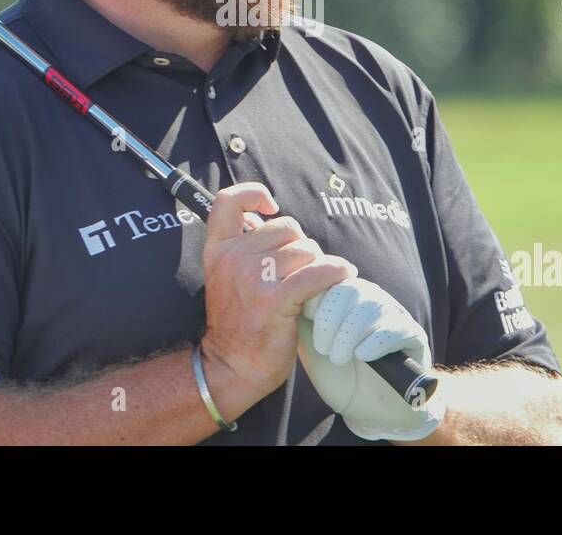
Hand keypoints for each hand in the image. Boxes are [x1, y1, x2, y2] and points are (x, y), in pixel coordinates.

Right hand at [200, 183, 357, 413]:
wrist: (230, 367)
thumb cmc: (237, 324)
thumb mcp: (227, 277)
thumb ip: (244, 247)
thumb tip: (269, 219)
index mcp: (218, 250)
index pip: (228, 201)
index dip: (252, 194)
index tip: (270, 205)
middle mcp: (233, 258)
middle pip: (286, 227)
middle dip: (301, 245)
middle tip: (301, 270)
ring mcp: (254, 278)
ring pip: (305, 249)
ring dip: (318, 263)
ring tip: (316, 282)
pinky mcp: (276, 299)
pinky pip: (318, 272)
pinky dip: (337, 271)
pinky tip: (343, 275)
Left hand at [297, 278, 445, 441]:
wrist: (366, 408)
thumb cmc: (337, 375)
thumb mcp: (311, 345)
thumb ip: (301, 319)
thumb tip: (286, 293)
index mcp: (347, 297)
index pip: (331, 279)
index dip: (317, 299)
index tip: (307, 322)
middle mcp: (372, 299)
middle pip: (351, 290)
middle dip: (331, 319)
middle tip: (323, 348)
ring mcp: (395, 315)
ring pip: (373, 307)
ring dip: (350, 334)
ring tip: (338, 358)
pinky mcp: (414, 335)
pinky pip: (396, 328)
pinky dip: (375, 342)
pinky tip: (363, 356)